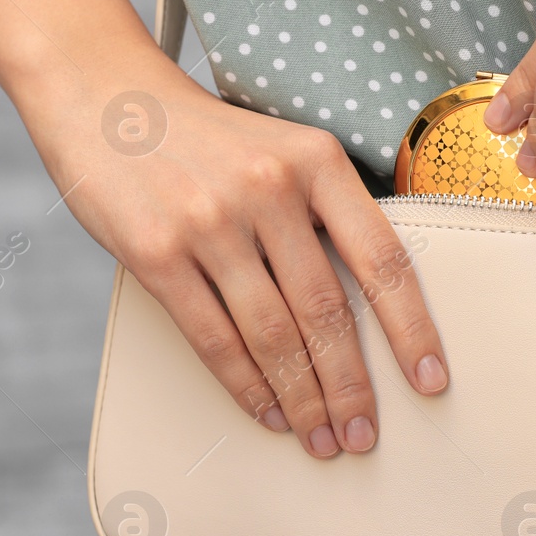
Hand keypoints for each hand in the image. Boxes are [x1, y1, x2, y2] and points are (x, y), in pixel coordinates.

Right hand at [21, 60, 448, 459]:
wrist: (104, 97)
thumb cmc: (207, 138)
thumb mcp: (282, 149)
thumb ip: (325, 212)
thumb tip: (373, 306)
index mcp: (316, 160)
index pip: (382, 258)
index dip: (412, 329)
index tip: (431, 381)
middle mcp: (269, 188)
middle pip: (327, 311)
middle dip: (351, 387)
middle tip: (362, 436)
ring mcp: (209, 221)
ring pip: (273, 335)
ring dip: (303, 399)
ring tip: (320, 438)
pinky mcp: (156, 253)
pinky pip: (213, 338)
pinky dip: (246, 386)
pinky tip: (267, 412)